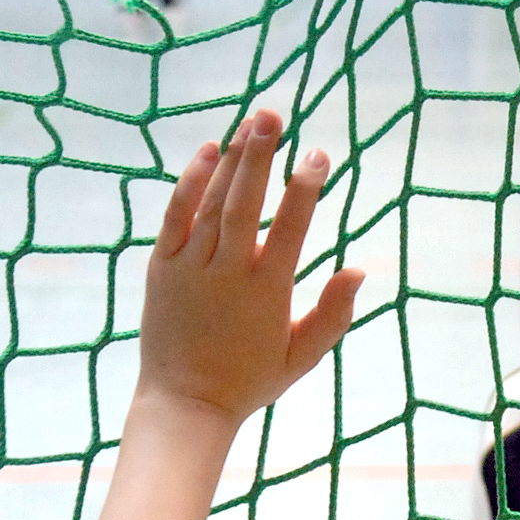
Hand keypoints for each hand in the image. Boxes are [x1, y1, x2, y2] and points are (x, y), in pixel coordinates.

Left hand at [137, 110, 363, 424]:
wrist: (184, 404)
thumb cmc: (250, 381)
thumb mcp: (302, 358)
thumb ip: (334, 315)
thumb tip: (358, 269)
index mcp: (267, 292)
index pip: (291, 228)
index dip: (306, 188)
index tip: (319, 156)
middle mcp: (227, 272)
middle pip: (246, 202)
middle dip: (261, 156)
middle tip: (274, 115)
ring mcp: (190, 266)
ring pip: (212, 202)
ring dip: (232, 159)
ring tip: (252, 123)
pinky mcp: (161, 266)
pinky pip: (175, 215)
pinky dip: (190, 182)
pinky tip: (207, 151)